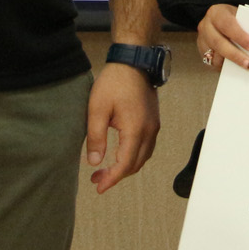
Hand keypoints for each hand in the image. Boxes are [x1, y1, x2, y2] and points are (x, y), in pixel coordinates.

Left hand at [86, 63, 158, 194]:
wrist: (133, 62)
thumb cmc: (114, 82)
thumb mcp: (97, 109)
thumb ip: (96, 138)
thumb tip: (94, 162)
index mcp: (135, 130)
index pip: (125, 164)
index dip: (112, 179)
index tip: (99, 187)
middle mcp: (149, 131)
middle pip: (136, 164)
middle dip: (117, 176)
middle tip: (97, 179)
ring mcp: (154, 126)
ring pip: (143, 157)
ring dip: (126, 167)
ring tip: (106, 170)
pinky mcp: (153, 121)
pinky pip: (146, 147)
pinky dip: (133, 156)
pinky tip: (119, 154)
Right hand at [196, 4, 248, 71]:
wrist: (220, 18)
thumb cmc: (234, 18)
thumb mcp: (240, 16)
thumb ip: (246, 26)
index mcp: (216, 13)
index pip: (228, 25)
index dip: (241, 37)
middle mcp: (205, 26)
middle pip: (218, 43)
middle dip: (235, 55)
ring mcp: (201, 40)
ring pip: (214, 56)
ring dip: (230, 63)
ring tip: (245, 68)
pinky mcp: (202, 52)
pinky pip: (211, 63)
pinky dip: (224, 67)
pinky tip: (236, 68)